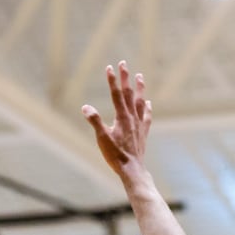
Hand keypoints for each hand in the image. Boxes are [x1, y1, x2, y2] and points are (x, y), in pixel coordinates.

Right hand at [82, 61, 152, 179]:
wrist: (133, 170)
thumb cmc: (116, 156)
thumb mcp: (102, 138)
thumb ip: (95, 121)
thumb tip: (85, 107)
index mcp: (122, 117)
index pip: (116, 94)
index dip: (112, 80)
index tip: (109, 67)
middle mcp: (133, 118)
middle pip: (129, 94)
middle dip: (125, 78)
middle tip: (124, 63)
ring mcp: (139, 125)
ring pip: (140, 102)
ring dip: (139, 88)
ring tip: (140, 76)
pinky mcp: (143, 133)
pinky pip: (147, 116)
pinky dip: (147, 108)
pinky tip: (149, 103)